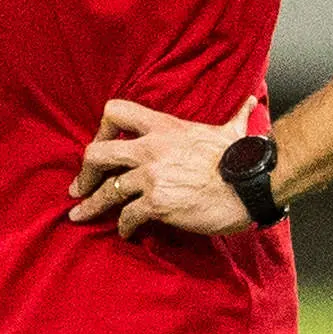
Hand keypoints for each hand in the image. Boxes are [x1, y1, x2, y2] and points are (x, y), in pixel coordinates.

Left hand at [67, 96, 258, 236]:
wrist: (253, 184)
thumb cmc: (242, 158)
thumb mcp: (231, 130)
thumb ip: (234, 116)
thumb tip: (249, 102)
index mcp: (162, 127)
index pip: (115, 111)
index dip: (100, 130)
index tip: (100, 145)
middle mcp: (150, 148)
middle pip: (97, 153)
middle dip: (84, 173)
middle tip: (79, 187)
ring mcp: (152, 176)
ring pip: (107, 190)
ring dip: (91, 205)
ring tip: (81, 215)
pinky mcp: (158, 203)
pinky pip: (128, 216)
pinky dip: (124, 226)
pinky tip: (125, 232)